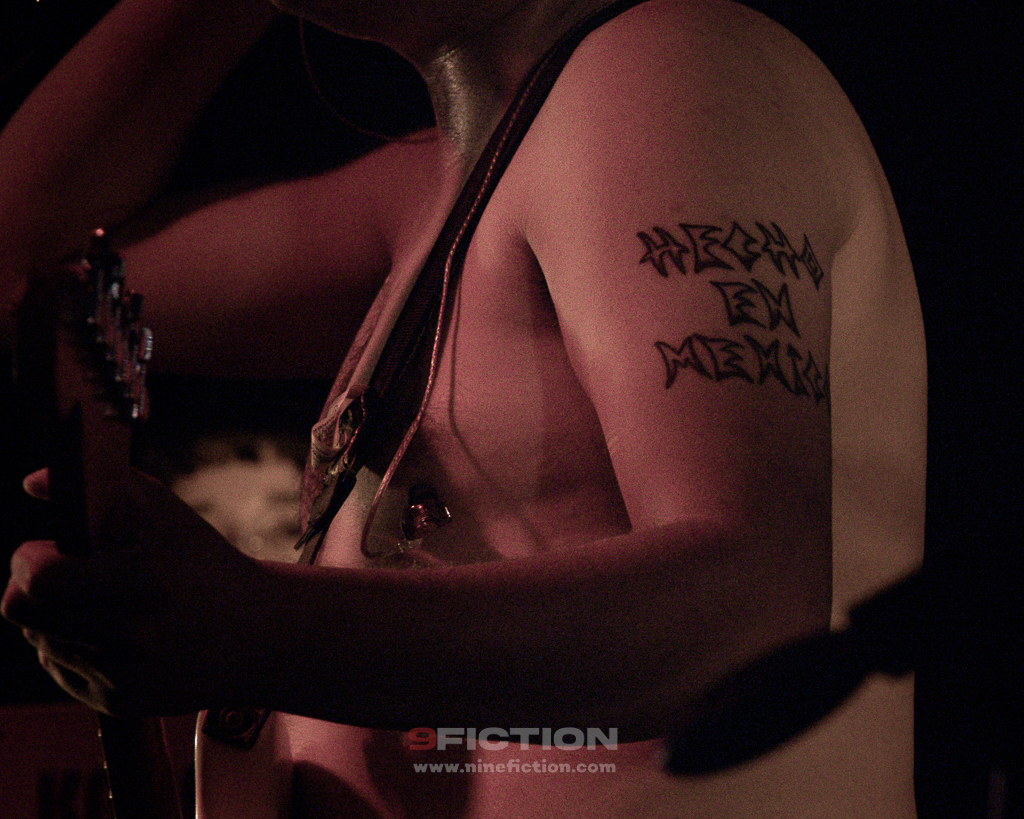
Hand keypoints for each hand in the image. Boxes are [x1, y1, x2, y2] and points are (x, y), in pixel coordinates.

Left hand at [2, 468, 268, 716]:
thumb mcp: (169, 514)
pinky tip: (111, 634)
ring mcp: (125, 673)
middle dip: (28, 588)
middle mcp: (133, 632)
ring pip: (39, 642)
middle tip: (56, 574)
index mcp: (144, 578)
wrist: (261, 635)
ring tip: (98, 602)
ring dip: (54, 619)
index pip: (41, 579)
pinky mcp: (121, 702)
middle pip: (25, 613)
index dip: (28, 560)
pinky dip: (73, 650)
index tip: (41, 549)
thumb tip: (32, 482)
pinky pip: (61, 672)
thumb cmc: (206, 565)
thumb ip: (105, 485)